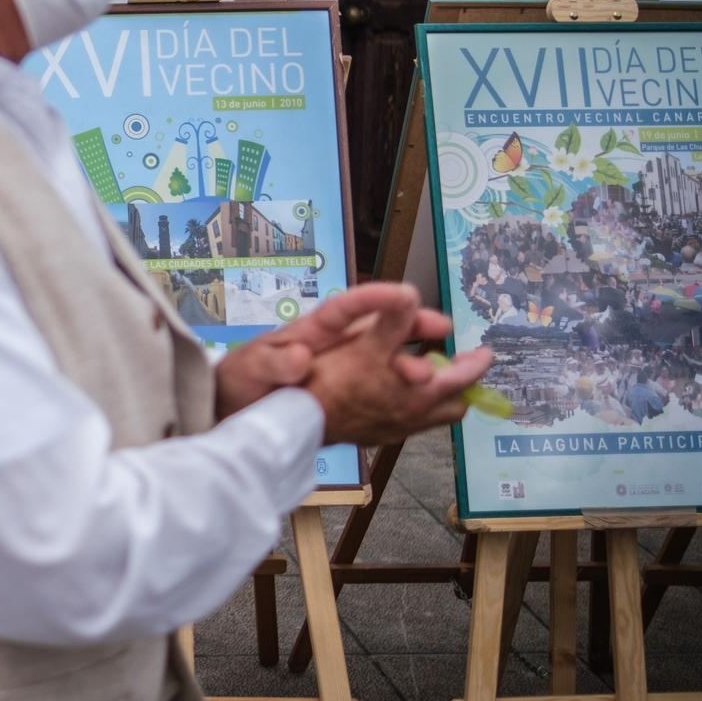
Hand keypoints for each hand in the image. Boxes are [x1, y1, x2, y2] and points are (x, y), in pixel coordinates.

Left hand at [214, 282, 452, 418]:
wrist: (241, 407)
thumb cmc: (244, 379)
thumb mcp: (250, 369)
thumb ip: (274, 364)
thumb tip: (298, 357)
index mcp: (314, 330)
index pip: (345, 307)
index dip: (373, 297)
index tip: (403, 293)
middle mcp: (341, 344)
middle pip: (383, 327)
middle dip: (415, 323)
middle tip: (443, 326)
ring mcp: (354, 367)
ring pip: (398, 356)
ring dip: (427, 359)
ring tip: (460, 364)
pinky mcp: (362, 392)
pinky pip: (396, 389)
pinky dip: (421, 394)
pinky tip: (447, 401)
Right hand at [301, 292, 493, 445]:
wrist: (294, 421)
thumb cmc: (329, 381)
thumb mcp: (362, 343)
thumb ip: (392, 320)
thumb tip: (411, 294)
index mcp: (418, 393)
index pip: (462, 381)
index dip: (476, 365)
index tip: (485, 352)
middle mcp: (413, 416)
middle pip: (454, 404)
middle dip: (461, 383)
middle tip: (460, 363)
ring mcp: (395, 429)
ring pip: (433, 416)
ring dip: (439, 396)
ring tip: (430, 377)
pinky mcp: (377, 437)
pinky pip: (411, 423)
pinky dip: (416, 406)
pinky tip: (397, 394)